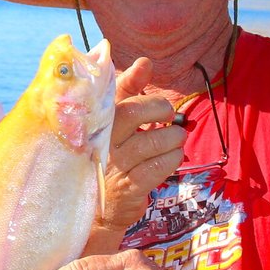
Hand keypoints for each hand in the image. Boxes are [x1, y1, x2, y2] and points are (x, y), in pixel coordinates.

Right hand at [93, 58, 184, 241]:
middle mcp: (101, 141)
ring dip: (173, 138)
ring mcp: (114, 165)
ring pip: (155, 140)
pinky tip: (170, 158)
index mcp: (95, 122)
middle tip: (168, 116)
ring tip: (173, 140)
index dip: (136, 85)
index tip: (155, 98)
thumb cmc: (107, 155)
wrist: (96, 207)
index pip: (117, 95)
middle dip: (161, 110)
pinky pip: (161, 166)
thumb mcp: (111, 121)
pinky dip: (173, 159)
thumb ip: (126, 90)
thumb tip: (144, 62)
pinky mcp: (129, 187)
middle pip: (136, 112)